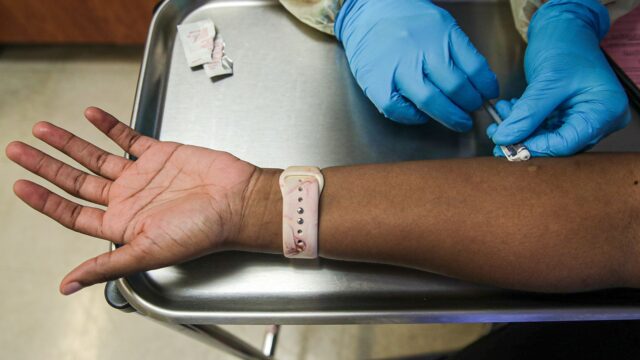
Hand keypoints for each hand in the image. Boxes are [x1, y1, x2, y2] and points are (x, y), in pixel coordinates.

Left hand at [5, 107, 267, 294]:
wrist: (237, 202)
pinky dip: (109, 126)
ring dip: (70, 143)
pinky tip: (91, 116)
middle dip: (46, 165)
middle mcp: (128, 199)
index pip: (72, 213)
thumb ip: (106, 265)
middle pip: (77, 181)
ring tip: (44, 129)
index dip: (45, 200)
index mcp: (122, 224)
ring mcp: (142, 175)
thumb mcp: (148, 251)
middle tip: (18, 150)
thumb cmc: (202, 231)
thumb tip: (67, 286)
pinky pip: (128, 138)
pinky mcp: (159, 154)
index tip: (21, 185)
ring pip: (96, 157)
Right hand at [334, 0, 497, 129]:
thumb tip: (480, 84)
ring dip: (450, 116)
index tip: (488, 95)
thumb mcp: (441, 25)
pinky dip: (413, 117)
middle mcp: (420, 50)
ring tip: (457, 120)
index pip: (475, 67)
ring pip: (430, 101)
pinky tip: (420, 113)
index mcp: (442, 33)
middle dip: (470, 105)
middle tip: (472, 110)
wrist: (368, 12)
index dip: (486, 87)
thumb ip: (459, 51)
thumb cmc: (408, 21)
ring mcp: (397, 68)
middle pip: (456, 87)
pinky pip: (398, 110)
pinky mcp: (376, 83)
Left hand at [488, 0, 630, 156]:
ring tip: (500, 116)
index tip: (508, 145)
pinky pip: (543, 127)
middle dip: (525, 138)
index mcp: (605, 110)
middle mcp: (599, 119)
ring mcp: (583, 117)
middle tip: (497, 134)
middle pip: (558, 143)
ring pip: (546, 137)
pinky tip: (508, 111)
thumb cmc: (565, 45)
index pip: (568, 142)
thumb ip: (527, 112)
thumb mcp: (547, 80)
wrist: (564, 28)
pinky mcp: (567, 115)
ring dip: (520, 129)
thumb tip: (505, 138)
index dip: (536, 147)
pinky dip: (524, 121)